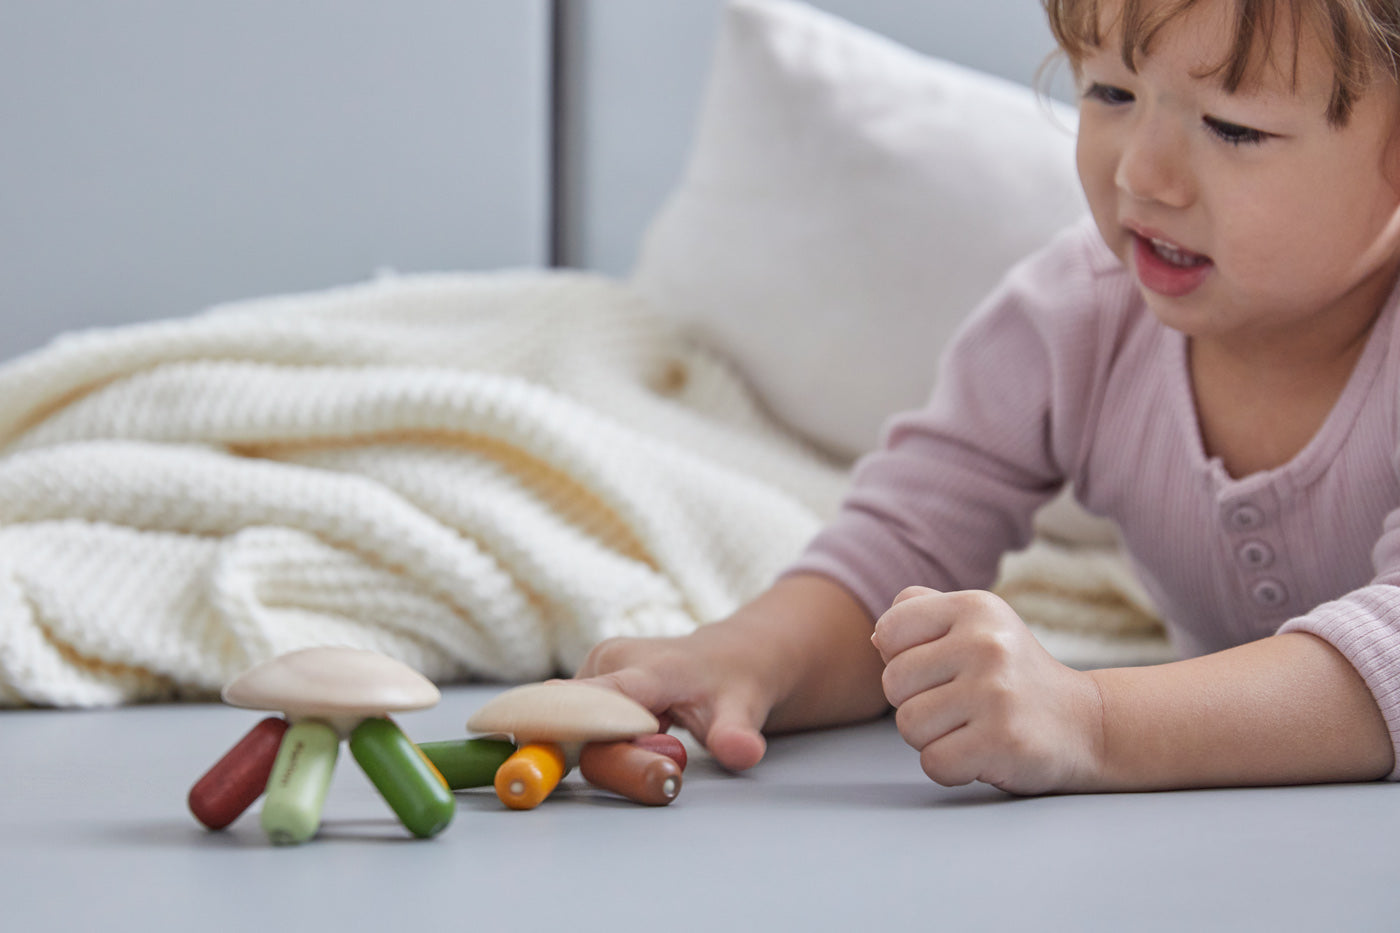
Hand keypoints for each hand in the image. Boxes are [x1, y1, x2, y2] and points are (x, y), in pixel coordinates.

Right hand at [574, 625, 774, 771]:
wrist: (729, 656)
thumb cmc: (733, 682)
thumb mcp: (746, 708)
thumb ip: (736, 734)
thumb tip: (742, 752)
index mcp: (649, 667)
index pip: (600, 698)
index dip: (567, 721)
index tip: (533, 738)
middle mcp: (610, 662)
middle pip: (586, 733)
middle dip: (621, 765)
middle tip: (669, 776)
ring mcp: (594, 671)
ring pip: (580, 737)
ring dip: (618, 759)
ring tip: (670, 743)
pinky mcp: (587, 685)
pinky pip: (580, 731)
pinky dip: (609, 749)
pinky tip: (649, 737)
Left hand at [872, 586, 1105, 794]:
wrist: (1083, 724)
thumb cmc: (1010, 675)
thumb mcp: (976, 625)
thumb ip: (920, 614)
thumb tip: (877, 640)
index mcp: (975, 607)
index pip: (889, 630)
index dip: (902, 658)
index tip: (939, 669)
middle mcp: (987, 643)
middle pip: (893, 683)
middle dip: (916, 702)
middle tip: (959, 704)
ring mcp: (996, 692)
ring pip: (908, 725)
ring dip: (932, 737)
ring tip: (970, 727)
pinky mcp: (1003, 741)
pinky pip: (934, 763)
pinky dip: (951, 768)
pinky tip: (980, 753)